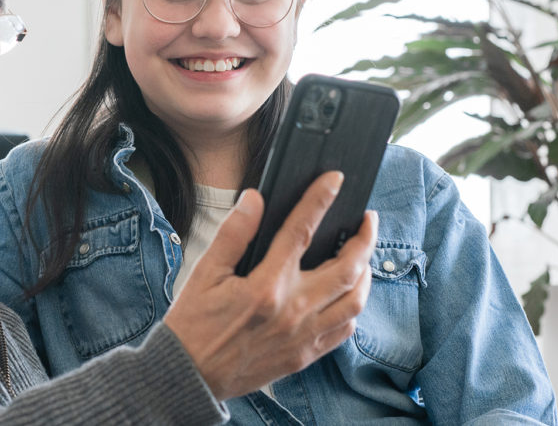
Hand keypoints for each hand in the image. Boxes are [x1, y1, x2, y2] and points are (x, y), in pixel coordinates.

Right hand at [164, 171, 376, 399]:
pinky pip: (344, 330)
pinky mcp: (304, 355)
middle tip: (367, 219)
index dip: (320, 199)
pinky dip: (353, 308)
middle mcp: (293, 310)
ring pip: (354, 300)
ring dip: (366, 273)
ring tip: (363, 256)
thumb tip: (255, 199)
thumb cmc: (193, 325)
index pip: (302, 231)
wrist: (190, 377)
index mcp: (266, 285)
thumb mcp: (204, 273)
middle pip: (347, 267)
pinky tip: (348, 296)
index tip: (335, 180)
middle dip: (364, 238)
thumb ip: (234, 234)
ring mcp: (303, 335)